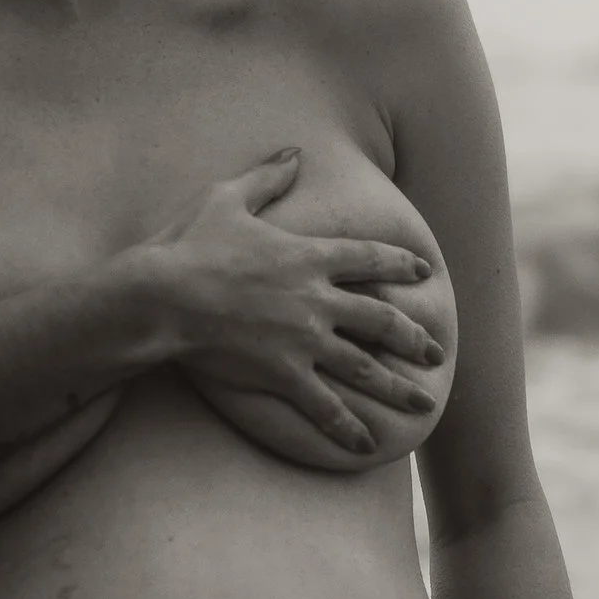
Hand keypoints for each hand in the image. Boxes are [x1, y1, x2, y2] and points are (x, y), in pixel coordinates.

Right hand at [142, 151, 446, 457]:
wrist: (162, 296)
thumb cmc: (189, 245)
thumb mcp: (227, 198)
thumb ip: (266, 178)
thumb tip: (294, 153)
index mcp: (309, 255)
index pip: (370, 259)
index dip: (401, 264)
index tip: (424, 272)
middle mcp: (317, 299)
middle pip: (382, 320)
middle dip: (413, 337)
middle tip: (435, 351)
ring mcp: (304, 340)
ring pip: (365, 368)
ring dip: (398, 387)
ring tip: (423, 401)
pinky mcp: (283, 374)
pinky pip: (325, 406)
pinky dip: (348, 427)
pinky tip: (368, 444)